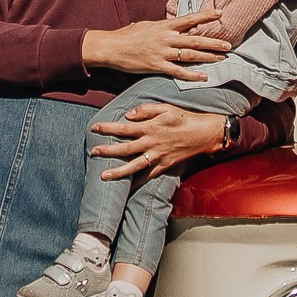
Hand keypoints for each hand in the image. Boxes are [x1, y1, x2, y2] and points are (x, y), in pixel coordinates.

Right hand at [82, 13, 229, 80]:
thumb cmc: (127, 35)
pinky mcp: (157, 66)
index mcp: (164, 26)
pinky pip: (178, 72)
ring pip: (190, 54)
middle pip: (195, 39)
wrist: (111, 47)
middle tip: (229, 44)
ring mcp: (162, 53)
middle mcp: (166, 38)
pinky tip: (203, 76)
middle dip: (213, 42)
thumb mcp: (146, 25)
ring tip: (222, 58)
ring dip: (208, 57)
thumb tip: (171, 25)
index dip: (206, 16)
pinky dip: (192, 75)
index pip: (189, 19)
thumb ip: (161, 27)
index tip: (220, 13)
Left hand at [89, 102, 224, 178]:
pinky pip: (148, 176)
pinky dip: (138, 182)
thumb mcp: (165, 108)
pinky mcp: (164, 165)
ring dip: (118, 172)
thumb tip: (128, 115)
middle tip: (93, 152)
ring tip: (103, 176)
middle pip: (125, 149)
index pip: (124, 128)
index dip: (108, 128)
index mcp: (150, 128)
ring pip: (134, 166)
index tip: (95, 127)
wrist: (203, 134)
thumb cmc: (183, 118)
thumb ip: (146, 110)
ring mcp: (157, 157)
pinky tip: (127, 188)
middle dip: (108, 151)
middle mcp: (151, 143)